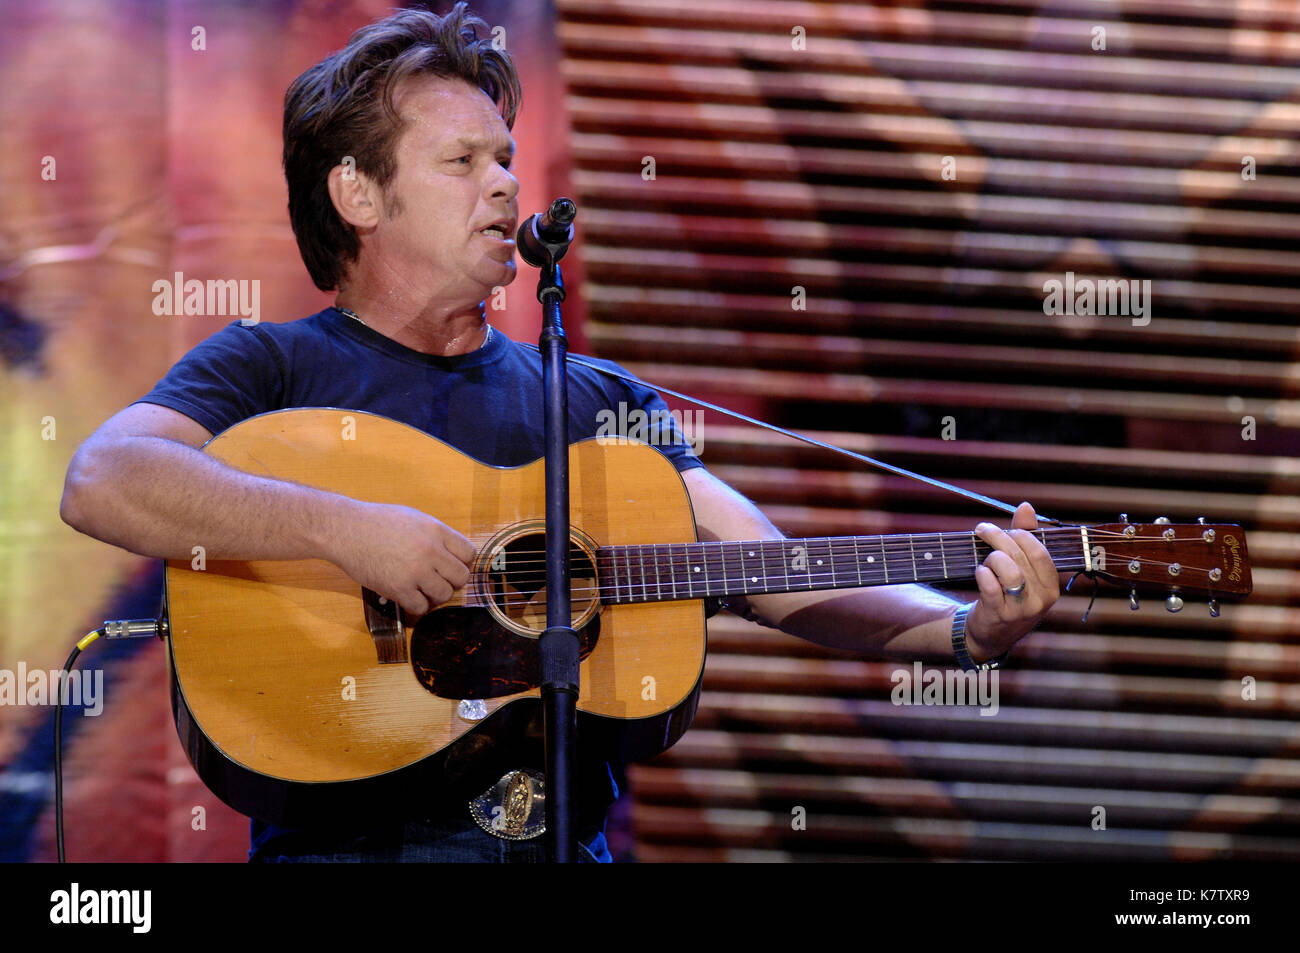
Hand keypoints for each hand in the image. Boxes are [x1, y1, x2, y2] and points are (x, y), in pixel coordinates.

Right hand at [326, 499, 474, 617]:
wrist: (345, 529)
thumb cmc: (376, 522)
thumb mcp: (413, 518)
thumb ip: (435, 535)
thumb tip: (453, 553)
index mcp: (436, 530)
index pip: (469, 554)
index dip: (462, 563)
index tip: (451, 566)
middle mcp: (430, 550)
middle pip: (461, 577)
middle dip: (452, 582)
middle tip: (438, 580)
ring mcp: (415, 571)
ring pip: (444, 595)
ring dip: (435, 595)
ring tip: (422, 589)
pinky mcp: (398, 588)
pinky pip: (421, 607)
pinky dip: (417, 606)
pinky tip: (408, 597)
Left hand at [965, 501, 1059, 660]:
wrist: (991, 633)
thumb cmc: (1008, 594)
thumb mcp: (1022, 569)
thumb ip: (1025, 537)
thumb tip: (1026, 506)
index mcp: (1051, 586)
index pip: (1040, 551)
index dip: (1020, 534)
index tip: (1004, 528)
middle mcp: (1041, 599)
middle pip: (1021, 556)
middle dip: (999, 537)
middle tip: (983, 530)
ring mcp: (1021, 610)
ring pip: (1009, 571)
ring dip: (991, 559)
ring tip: (985, 562)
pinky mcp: (999, 616)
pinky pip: (991, 587)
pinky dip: (982, 574)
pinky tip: (979, 572)